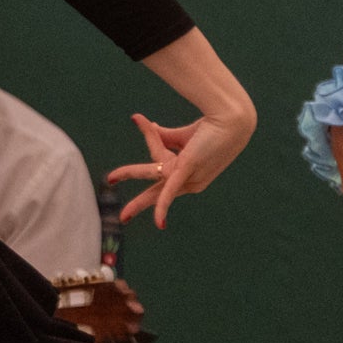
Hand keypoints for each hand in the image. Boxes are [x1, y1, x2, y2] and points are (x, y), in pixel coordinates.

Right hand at [106, 98, 254, 230]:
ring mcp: (190, 177)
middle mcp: (191, 181)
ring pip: (154, 177)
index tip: (141, 120)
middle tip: (123, 217)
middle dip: (139, 203)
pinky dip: (163, 207)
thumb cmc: (213, 127)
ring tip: (110, 177)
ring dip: (129, 173)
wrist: (232, 119)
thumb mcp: (184, 136)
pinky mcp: (188, 169)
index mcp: (191, 176)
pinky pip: (171, 191)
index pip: (161, 166)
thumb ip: (164, 136)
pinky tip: (159, 223)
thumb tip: (145, 123)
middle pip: (158, 192)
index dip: (150, 139)